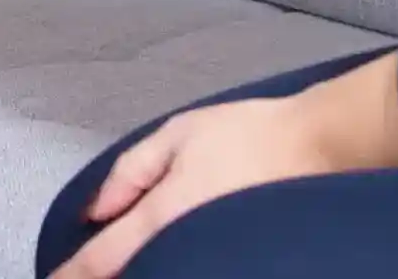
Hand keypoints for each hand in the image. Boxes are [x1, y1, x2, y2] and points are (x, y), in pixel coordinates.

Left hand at [52, 54, 397, 278]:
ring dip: (143, 271)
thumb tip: (95, 211)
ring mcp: (220, 258)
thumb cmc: (249, 133)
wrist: (324, 145)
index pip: (106, 258)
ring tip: (123, 268)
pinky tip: (166, 263)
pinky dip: (176, 268)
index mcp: (166, 213)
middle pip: (136, 275)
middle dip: (106, 276)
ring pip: (168, 274)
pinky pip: (199, 269)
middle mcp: (189, 246)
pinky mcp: (245, 264)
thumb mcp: (178, 135)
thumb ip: (130, 173)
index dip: (74, 274)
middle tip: (79, 277)